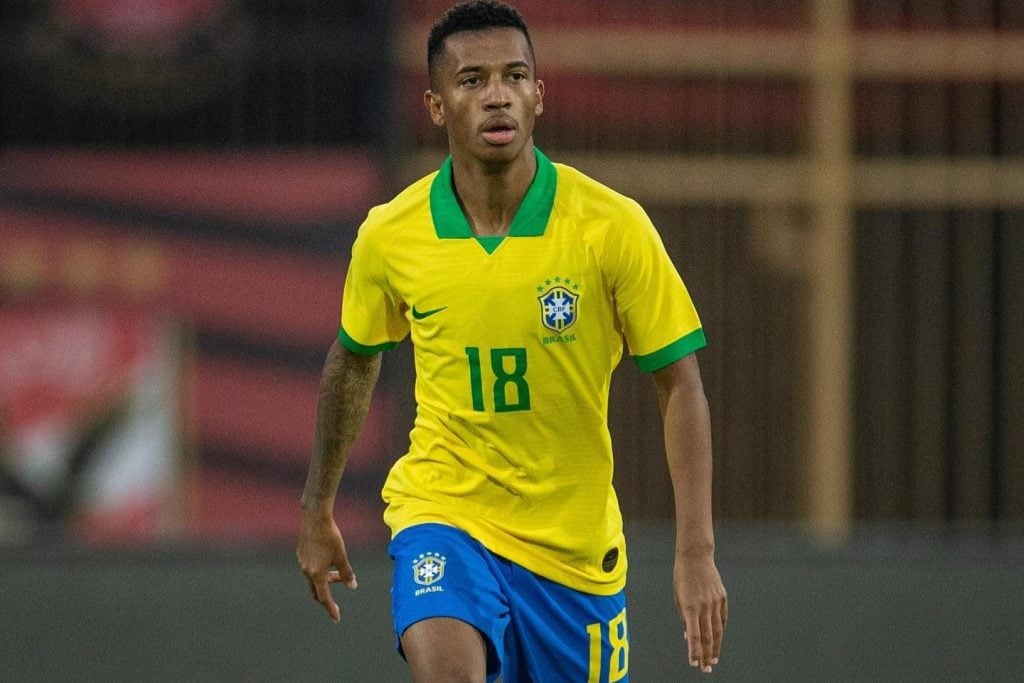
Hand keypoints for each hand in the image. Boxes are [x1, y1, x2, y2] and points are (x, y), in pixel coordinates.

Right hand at [296, 510, 357, 622]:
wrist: (314, 517)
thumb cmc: (330, 536)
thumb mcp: (341, 555)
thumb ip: (346, 572)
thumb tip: (353, 586)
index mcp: (316, 574)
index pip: (325, 597)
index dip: (331, 609)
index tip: (337, 618)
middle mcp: (306, 570)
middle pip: (317, 590)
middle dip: (327, 597)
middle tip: (336, 604)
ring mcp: (302, 562)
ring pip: (314, 578)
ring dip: (326, 580)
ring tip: (340, 575)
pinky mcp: (301, 553)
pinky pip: (310, 568)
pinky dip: (320, 571)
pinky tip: (328, 562)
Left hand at [674, 555, 726, 673]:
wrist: (696, 556)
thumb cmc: (682, 576)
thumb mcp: (677, 597)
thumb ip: (684, 618)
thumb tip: (689, 636)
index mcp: (690, 607)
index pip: (694, 636)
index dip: (694, 652)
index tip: (694, 663)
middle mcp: (704, 606)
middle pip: (707, 637)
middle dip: (707, 655)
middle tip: (706, 668)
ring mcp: (715, 602)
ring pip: (717, 631)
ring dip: (716, 648)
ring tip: (714, 660)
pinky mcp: (722, 598)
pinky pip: (723, 618)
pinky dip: (721, 631)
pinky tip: (718, 641)